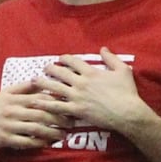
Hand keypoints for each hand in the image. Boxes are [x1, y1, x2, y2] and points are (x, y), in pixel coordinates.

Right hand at [0, 82, 64, 151]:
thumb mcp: (5, 94)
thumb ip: (23, 87)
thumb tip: (41, 79)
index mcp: (14, 98)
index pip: (39, 98)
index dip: (56, 102)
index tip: (69, 105)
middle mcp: (11, 110)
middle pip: (40, 114)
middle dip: (59, 119)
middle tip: (71, 123)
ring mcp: (8, 125)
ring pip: (35, 129)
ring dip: (52, 132)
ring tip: (63, 134)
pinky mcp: (5, 139)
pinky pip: (27, 142)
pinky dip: (39, 143)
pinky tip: (49, 143)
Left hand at [34, 50, 152, 137]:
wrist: (127, 113)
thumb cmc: (127, 92)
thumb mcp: (123, 70)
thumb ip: (111, 58)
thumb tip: (103, 48)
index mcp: (91, 72)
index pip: (73, 61)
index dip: (64, 59)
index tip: (60, 59)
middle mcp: (81, 82)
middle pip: (61, 73)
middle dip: (50, 69)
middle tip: (44, 68)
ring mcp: (77, 96)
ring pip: (55, 88)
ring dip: (43, 83)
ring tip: (33, 81)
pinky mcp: (76, 110)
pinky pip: (58, 106)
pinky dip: (46, 104)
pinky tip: (36, 102)